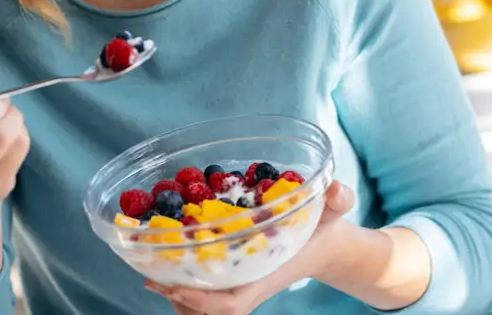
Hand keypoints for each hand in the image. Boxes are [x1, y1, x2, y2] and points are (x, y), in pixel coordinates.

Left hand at [146, 181, 355, 314]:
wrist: (327, 248)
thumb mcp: (332, 214)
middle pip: (210, 310)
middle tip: (152, 277)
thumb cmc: (324, 232)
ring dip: (179, 295)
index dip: (201, 299)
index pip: (231, 303)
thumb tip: (337, 189)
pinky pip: (207, 295)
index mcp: (266, 275)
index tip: (174, 287)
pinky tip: (169, 269)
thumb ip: (338, 201)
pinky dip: (186, 288)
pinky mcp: (236, 281)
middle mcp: (251, 286)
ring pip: (205, 307)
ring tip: (154, 274)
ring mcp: (243, 287)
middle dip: (180, 299)